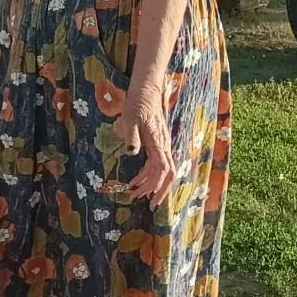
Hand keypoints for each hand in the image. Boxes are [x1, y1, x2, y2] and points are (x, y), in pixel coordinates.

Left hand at [115, 87, 174, 205]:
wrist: (146, 92)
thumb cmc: (137, 104)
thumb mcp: (130, 118)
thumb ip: (130, 135)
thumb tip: (131, 152)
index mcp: (158, 143)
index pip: (163, 169)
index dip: (158, 185)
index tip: (151, 198)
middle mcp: (163, 146)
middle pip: (167, 174)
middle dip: (159, 191)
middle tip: (148, 204)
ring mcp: (161, 145)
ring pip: (161, 171)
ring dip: (150, 184)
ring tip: (135, 194)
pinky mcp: (156, 144)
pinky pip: (155, 164)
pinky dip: (147, 174)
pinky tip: (136, 181)